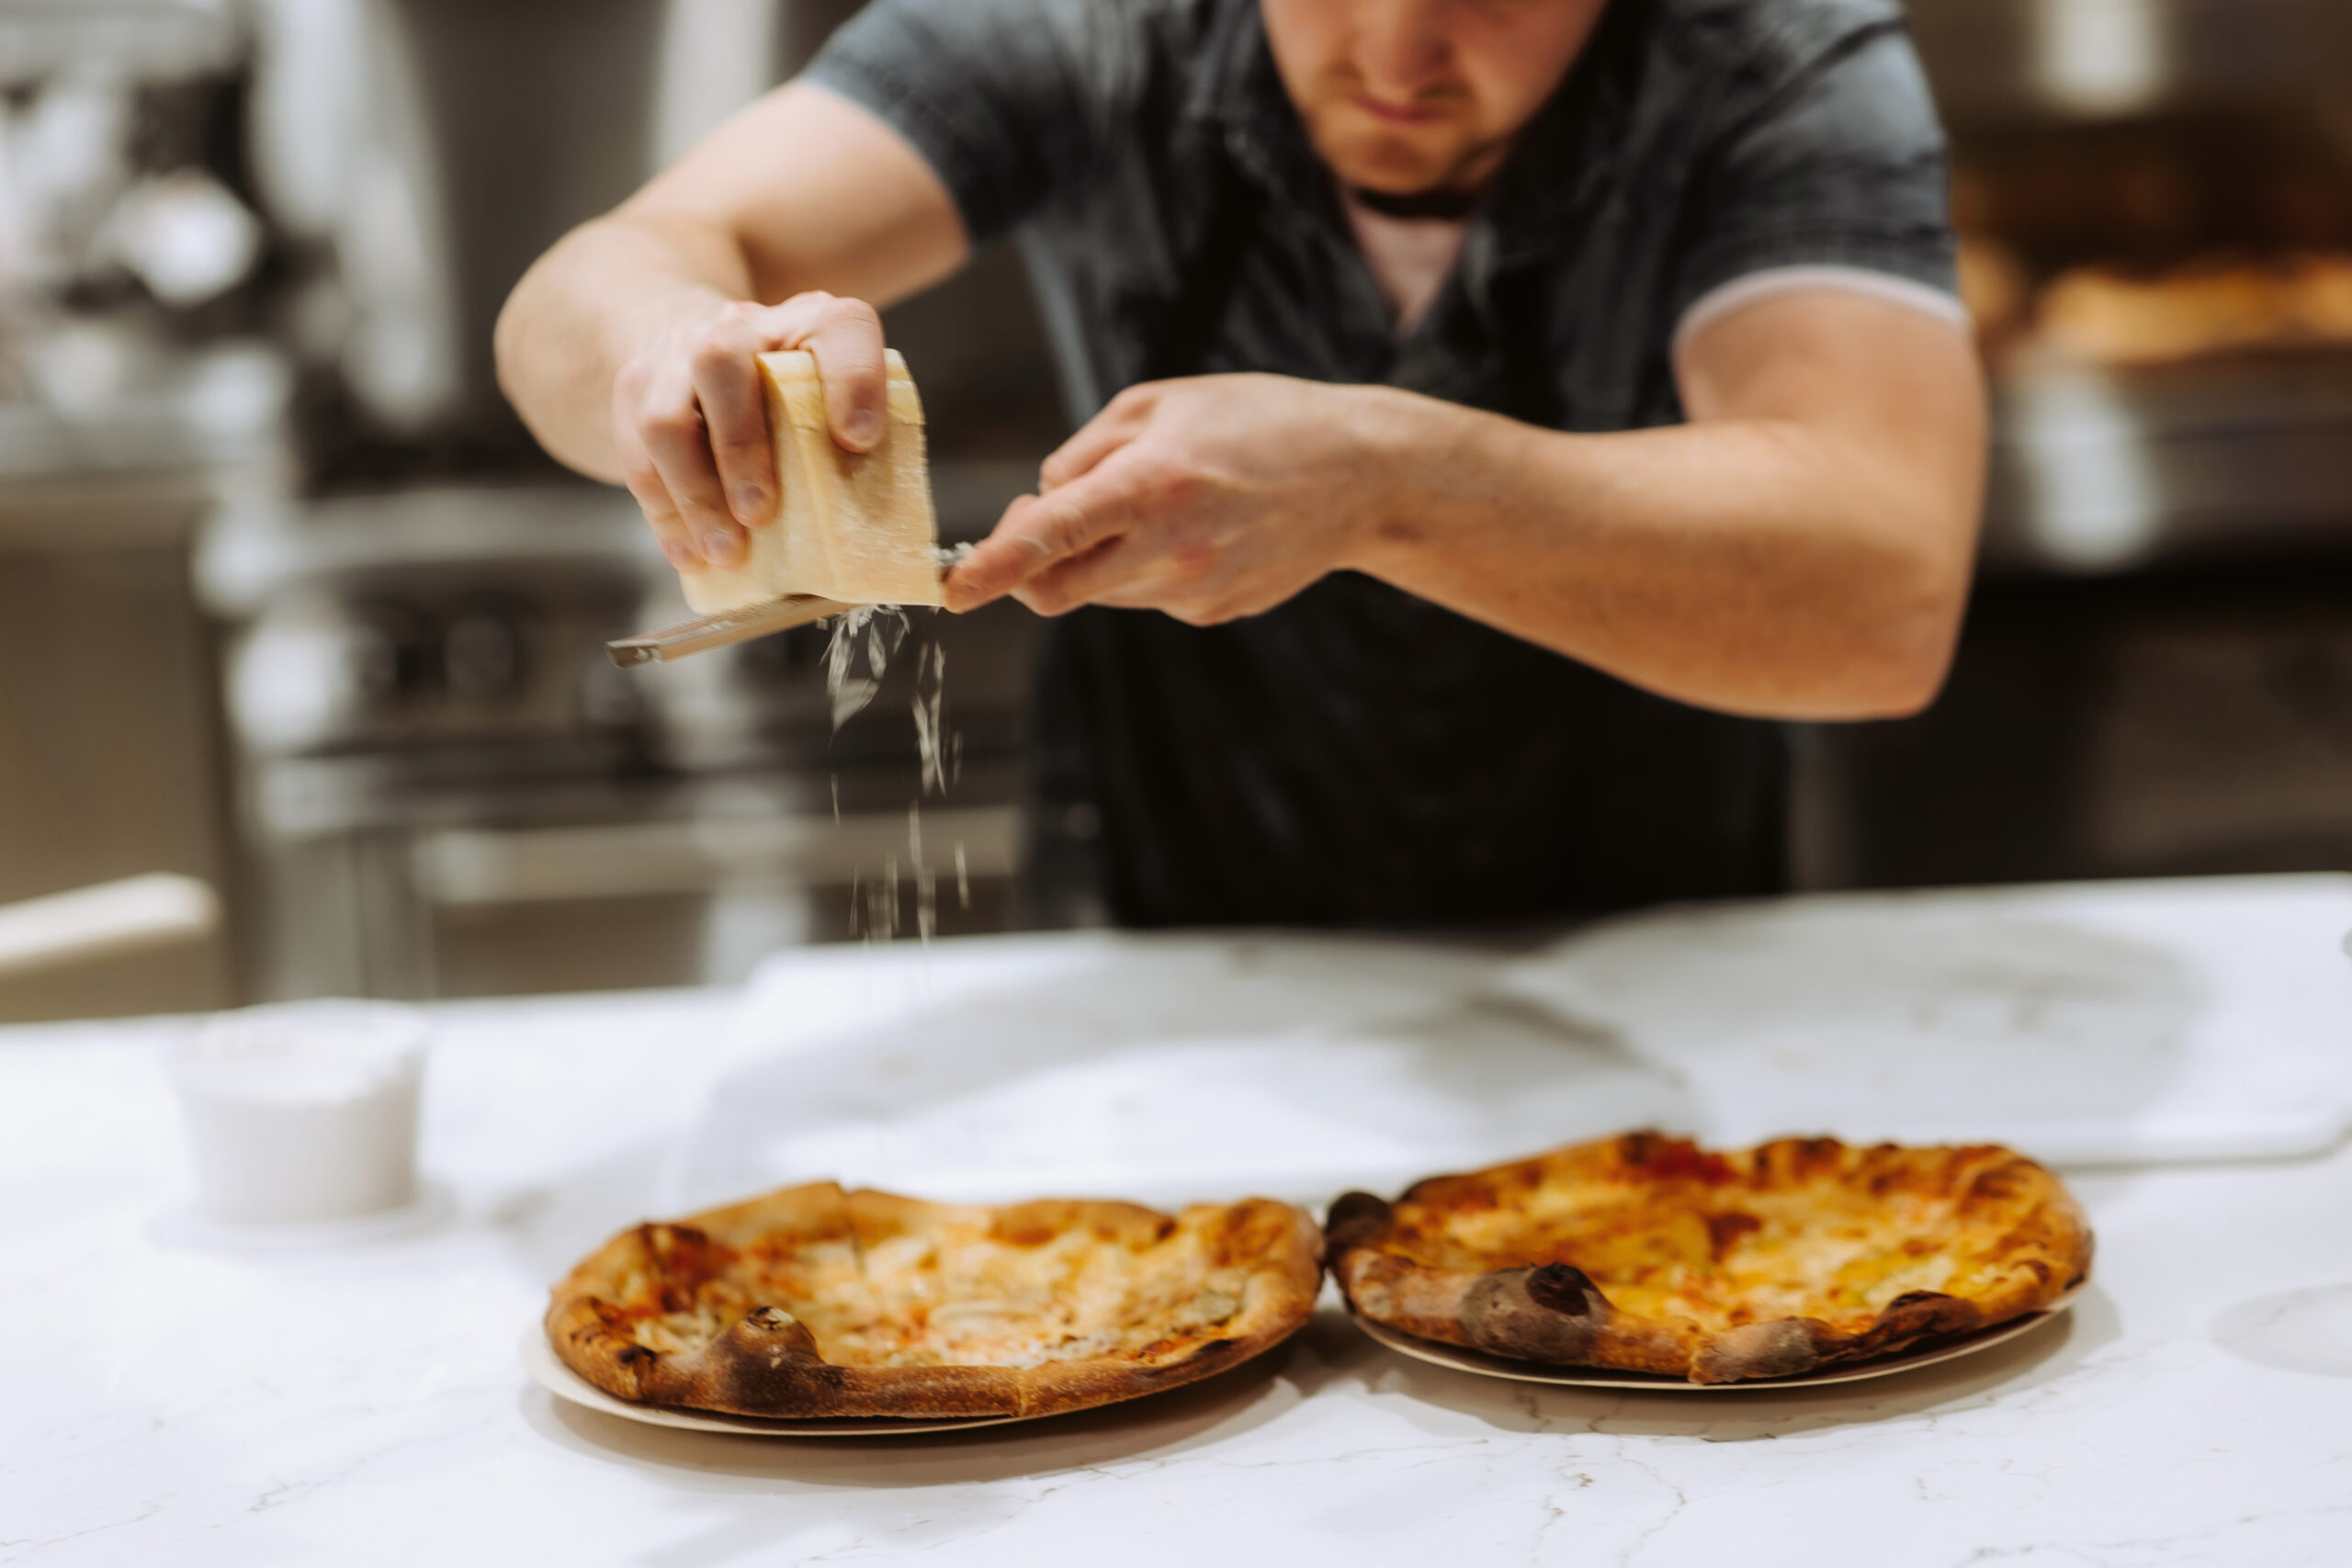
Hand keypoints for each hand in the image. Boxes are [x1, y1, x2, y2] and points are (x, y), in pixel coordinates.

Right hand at [611, 291, 888, 570]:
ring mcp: (678, 353)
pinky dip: (665, 514)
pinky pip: (637, 455)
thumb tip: (870, 530)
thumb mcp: (836, 402)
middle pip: (719, 361)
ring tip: (726, 552)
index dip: (853, 380)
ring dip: (695, 494)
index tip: (859, 440)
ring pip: (664, 417)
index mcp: (812, 323)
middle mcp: (740, 326)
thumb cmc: (797, 398)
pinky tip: (690, 554)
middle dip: (739, 446)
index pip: (839, 328)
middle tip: (760, 514)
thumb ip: (857, 442)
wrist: (712, 353)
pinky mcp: (635, 388)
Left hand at [944, 374, 1398, 622]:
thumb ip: (1085, 452)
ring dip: (1094, 558)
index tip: (954, 588)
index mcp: (1153, 483)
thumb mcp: (1159, 404)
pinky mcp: (1212, 612)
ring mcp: (1194, 590)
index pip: (1053, 535)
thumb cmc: (1256, 421)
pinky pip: (1146, 595)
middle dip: (1022, 570)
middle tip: (1034, 522)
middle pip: (1057, 589)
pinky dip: (1143, 567)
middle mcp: (1172, 548)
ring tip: (1153, 502)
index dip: (995, 564)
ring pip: (1100, 591)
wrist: (1359, 476)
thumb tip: (1041, 503)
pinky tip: (1195, 528)